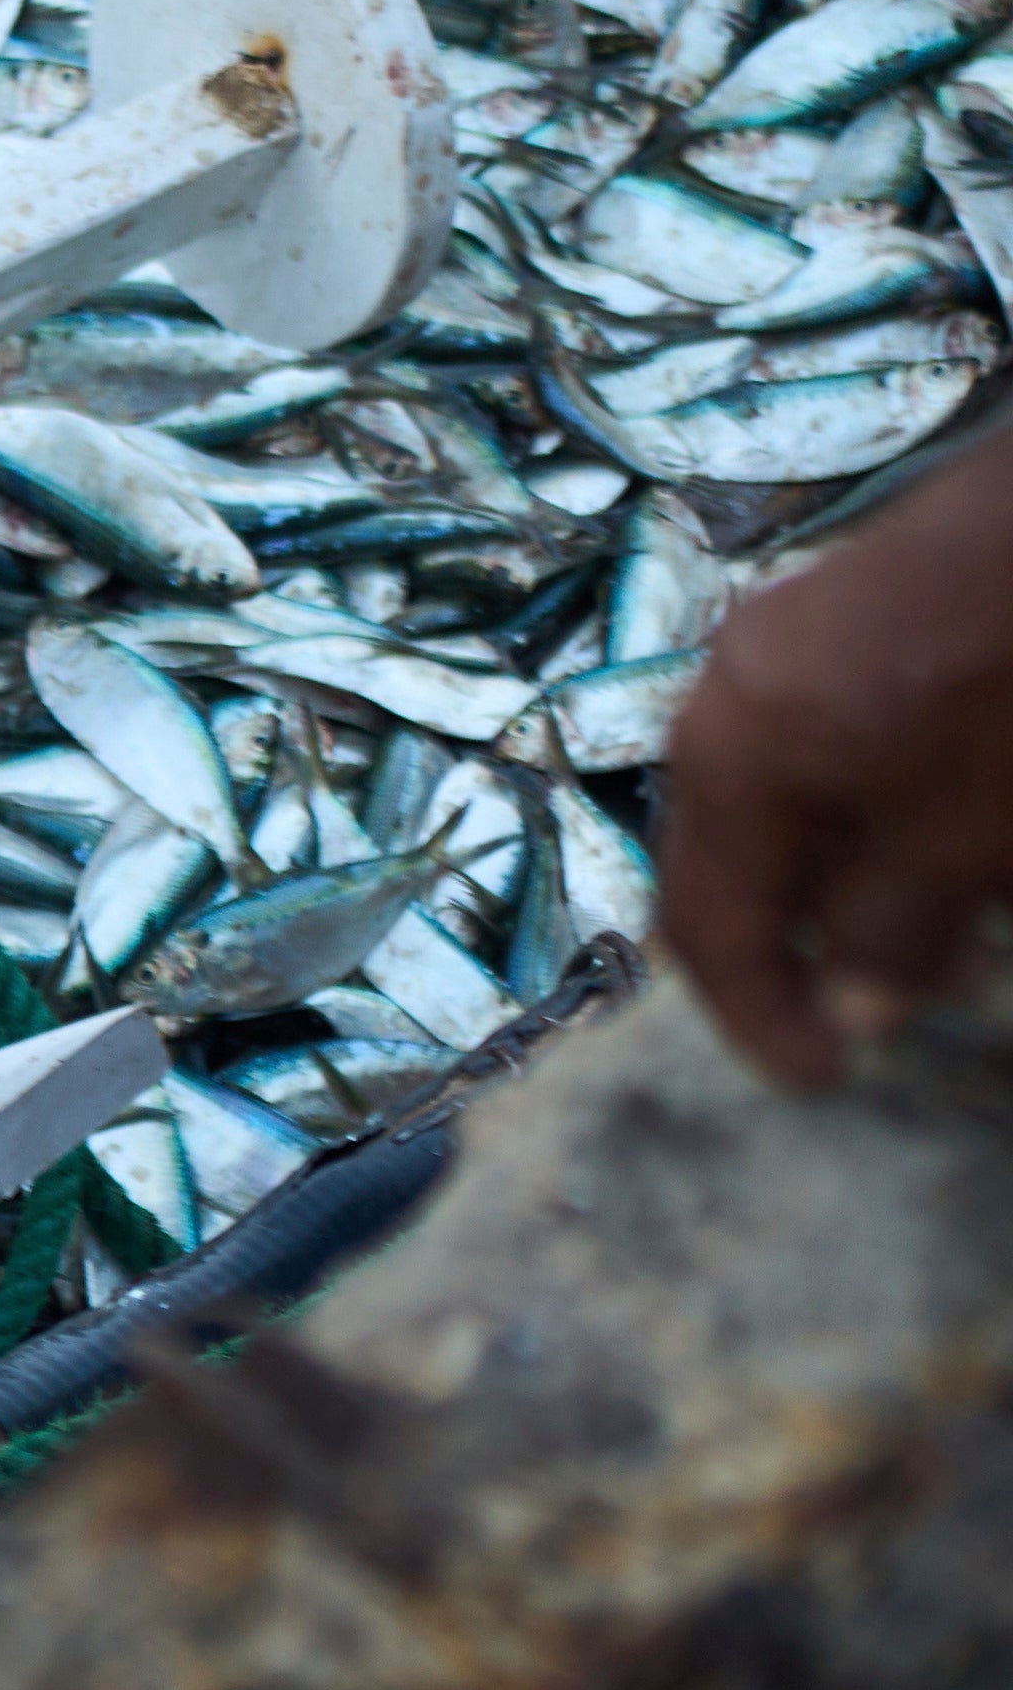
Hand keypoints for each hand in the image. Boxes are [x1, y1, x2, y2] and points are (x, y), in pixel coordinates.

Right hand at [661, 447, 1012, 1088]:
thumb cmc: (1010, 686)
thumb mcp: (963, 838)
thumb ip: (888, 934)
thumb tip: (848, 1006)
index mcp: (728, 759)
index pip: (707, 926)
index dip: (761, 1018)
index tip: (826, 1080)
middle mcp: (730, 697)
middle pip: (744, 859)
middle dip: (817, 945)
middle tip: (910, 1001)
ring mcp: (791, 641)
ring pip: (803, 801)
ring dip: (866, 880)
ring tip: (967, 920)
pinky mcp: (860, 610)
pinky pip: (841, 744)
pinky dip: (888, 811)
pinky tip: (964, 827)